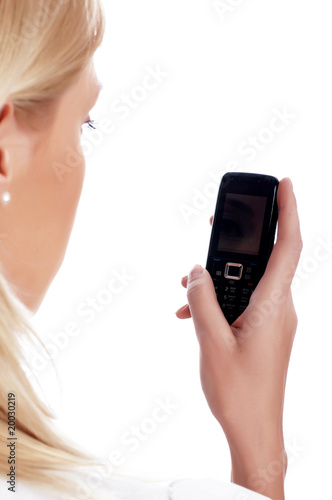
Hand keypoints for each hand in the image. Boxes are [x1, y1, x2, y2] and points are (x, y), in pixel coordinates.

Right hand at [175, 178, 301, 499]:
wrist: (255, 433)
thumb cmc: (238, 393)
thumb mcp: (211, 342)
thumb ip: (202, 300)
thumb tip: (196, 272)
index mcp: (274, 306)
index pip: (289, 247)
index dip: (289, 212)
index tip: (287, 184)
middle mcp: (280, 308)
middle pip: (265, 258)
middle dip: (240, 240)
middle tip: (216, 225)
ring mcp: (275, 321)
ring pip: (250, 282)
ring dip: (221, 277)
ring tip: (190, 281)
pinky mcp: (266, 332)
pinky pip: (245, 303)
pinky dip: (221, 300)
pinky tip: (193, 314)